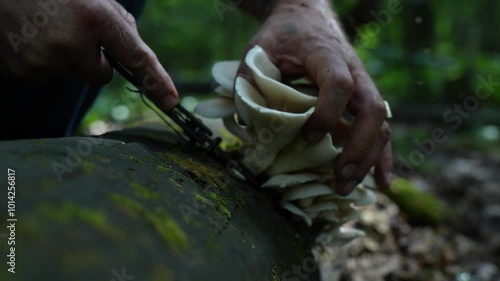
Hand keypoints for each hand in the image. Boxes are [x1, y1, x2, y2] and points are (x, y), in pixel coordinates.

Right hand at [0, 0, 176, 110]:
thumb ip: (116, 21)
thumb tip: (132, 52)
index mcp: (95, 17)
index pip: (137, 57)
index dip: (156, 81)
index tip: (171, 101)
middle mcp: (72, 42)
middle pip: (100, 76)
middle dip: (92, 60)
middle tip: (71, 32)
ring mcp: (45, 60)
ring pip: (73, 76)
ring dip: (66, 59)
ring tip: (45, 30)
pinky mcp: (23, 71)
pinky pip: (47, 77)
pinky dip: (43, 62)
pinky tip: (30, 38)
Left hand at [237, 0, 391, 194]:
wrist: (306, 17)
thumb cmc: (283, 34)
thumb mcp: (259, 48)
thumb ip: (250, 79)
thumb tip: (248, 125)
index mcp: (326, 55)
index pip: (339, 84)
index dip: (328, 113)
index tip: (308, 136)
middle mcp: (354, 70)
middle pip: (372, 109)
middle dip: (358, 147)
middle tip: (339, 177)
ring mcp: (363, 86)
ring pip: (380, 123)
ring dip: (368, 159)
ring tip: (346, 188)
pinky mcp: (363, 99)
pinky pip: (381, 128)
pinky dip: (382, 156)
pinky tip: (380, 181)